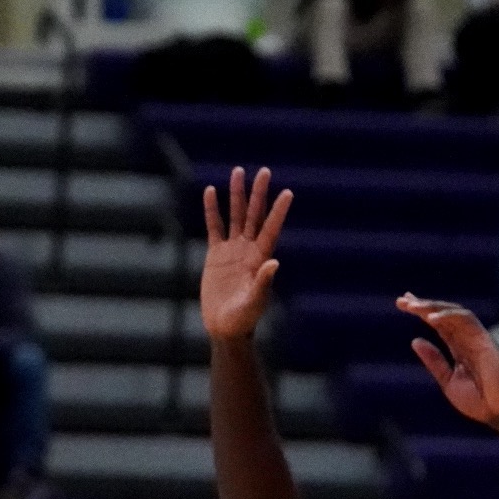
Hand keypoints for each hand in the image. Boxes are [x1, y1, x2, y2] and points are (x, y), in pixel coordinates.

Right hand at [199, 167, 291, 340]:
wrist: (225, 327)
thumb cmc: (244, 319)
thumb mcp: (255, 302)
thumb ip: (263, 283)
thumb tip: (273, 262)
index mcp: (261, 258)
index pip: (271, 229)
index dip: (278, 211)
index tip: (287, 193)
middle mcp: (249, 249)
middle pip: (255, 215)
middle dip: (259, 193)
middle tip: (264, 172)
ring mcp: (232, 250)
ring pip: (235, 215)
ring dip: (237, 195)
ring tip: (237, 172)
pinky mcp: (216, 254)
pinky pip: (214, 227)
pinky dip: (213, 210)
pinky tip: (211, 191)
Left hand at [400, 295, 498, 428]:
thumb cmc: (478, 401)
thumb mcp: (447, 380)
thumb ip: (434, 361)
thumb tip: (415, 340)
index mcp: (459, 348)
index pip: (439, 324)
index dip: (423, 311)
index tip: (403, 303)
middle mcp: (468, 339)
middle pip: (445, 314)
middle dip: (424, 304)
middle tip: (402, 300)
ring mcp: (477, 338)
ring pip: (455, 312)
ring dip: (433, 307)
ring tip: (412, 307)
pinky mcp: (486, 340)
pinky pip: (467, 320)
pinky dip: (448, 316)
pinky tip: (431, 319)